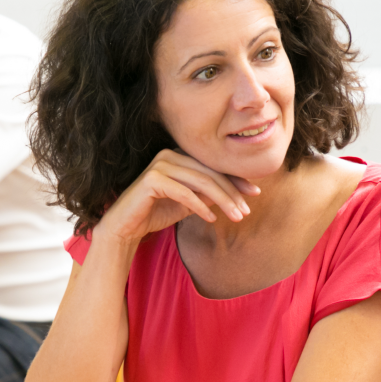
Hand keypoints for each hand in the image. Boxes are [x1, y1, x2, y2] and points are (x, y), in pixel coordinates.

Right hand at [93, 149, 260, 246]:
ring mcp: (160, 165)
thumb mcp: (189, 202)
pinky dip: (200, 206)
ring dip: (222, 200)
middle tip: (246, 210)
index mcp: (179, 156)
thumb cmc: (156, 212)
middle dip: (232, 192)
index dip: (236, 180)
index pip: (213, 166)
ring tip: (236, 217)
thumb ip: (208, 194)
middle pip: (210, 173)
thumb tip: (237, 193)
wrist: (125, 227)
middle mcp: (170, 154)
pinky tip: (211, 219)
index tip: (254, 194)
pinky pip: (184, 193)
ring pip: (201, 181)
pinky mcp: (152, 179)